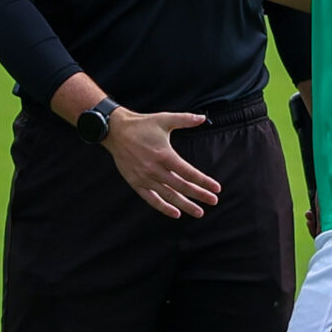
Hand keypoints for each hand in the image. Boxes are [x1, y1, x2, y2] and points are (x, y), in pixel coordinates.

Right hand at [104, 109, 221, 217]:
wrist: (115, 131)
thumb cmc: (142, 124)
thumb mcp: (164, 119)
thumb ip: (185, 120)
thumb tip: (202, 118)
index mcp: (164, 155)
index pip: (189, 172)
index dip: (204, 181)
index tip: (216, 188)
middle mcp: (155, 169)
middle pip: (181, 186)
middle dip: (199, 195)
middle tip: (213, 201)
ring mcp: (144, 177)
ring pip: (168, 196)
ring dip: (185, 205)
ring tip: (199, 212)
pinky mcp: (135, 182)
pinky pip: (151, 199)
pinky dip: (163, 208)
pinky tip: (176, 213)